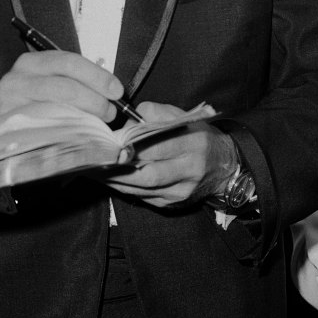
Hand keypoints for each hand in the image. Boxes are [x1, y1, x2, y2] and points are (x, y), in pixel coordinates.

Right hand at [0, 50, 124, 125]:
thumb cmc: (29, 101)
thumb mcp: (46, 82)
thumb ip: (72, 81)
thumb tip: (111, 91)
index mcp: (32, 62)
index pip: (69, 62)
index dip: (97, 75)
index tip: (117, 90)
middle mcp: (18, 78)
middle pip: (65, 85)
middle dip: (95, 100)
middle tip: (110, 112)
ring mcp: (11, 104)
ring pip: (57, 109)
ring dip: (85, 118)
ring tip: (98, 124)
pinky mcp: (9, 128)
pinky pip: (45, 131)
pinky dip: (67, 133)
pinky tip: (78, 136)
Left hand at [103, 101, 226, 207]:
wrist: (223, 165)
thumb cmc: (197, 135)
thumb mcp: (183, 116)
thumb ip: (156, 113)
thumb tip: (128, 121)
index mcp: (193, 143)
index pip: (159, 147)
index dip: (132, 147)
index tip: (109, 143)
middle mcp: (189, 170)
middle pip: (149, 175)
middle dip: (119, 170)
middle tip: (95, 162)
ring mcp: (182, 191)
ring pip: (144, 190)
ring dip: (116, 182)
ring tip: (95, 172)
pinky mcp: (174, 204)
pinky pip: (145, 198)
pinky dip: (125, 189)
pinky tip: (110, 181)